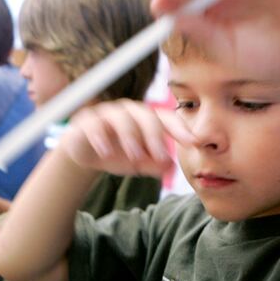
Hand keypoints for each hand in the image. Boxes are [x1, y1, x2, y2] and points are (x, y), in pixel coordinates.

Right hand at [60, 99, 196, 176]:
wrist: (86, 153)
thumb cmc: (118, 153)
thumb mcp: (139, 163)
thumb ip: (155, 164)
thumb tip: (171, 167)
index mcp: (146, 119)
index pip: (167, 119)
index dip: (181, 129)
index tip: (193, 143)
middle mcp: (129, 112)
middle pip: (146, 116)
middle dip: (155, 137)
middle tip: (161, 157)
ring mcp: (108, 114)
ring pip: (122, 118)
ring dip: (130, 137)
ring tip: (135, 157)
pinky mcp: (87, 120)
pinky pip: (95, 124)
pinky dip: (100, 138)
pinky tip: (105, 153)